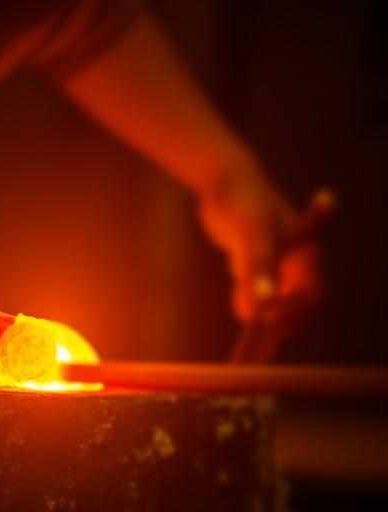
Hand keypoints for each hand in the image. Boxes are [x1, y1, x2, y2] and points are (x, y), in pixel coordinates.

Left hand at [197, 164, 331, 338]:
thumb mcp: (250, 232)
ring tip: (243, 310)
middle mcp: (294, 258)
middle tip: (258, 332)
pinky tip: (236, 296)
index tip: (268, 323)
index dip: (294, 314)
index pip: (311, 297)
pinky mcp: (254, 261)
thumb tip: (262, 303)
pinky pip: (257, 291)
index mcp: (305, 253)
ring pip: (275, 300)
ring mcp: (274, 260)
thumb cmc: (242, 200)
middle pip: (296, 304)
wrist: (222, 178)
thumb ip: (258, 265)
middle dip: (280, 319)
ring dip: (263, 312)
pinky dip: (248, 301)